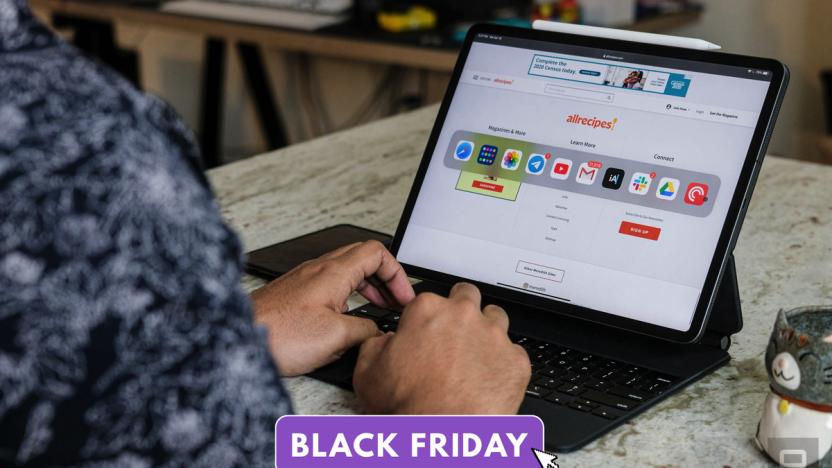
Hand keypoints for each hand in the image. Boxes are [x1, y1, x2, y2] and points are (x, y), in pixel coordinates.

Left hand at [251, 240, 414, 376]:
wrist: (238, 339)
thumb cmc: (278, 334)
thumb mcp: (336, 337)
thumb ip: (366, 330)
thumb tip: (377, 331)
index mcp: (333, 272)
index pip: (377, 252)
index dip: (397, 273)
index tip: (403, 297)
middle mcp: (318, 269)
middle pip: (363, 258)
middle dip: (385, 279)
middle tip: (395, 301)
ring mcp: (304, 280)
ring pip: (346, 272)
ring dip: (367, 288)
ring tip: (378, 309)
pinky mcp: (294, 294)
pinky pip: (329, 286)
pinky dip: (347, 296)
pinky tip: (346, 318)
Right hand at [353, 283, 530, 413]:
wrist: (443, 435)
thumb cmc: (410, 406)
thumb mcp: (368, 372)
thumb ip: (376, 346)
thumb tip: (385, 342)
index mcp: (428, 311)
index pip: (429, 298)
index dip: (426, 317)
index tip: (426, 330)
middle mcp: (464, 316)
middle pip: (468, 296)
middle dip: (461, 309)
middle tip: (453, 333)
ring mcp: (493, 337)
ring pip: (496, 318)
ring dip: (486, 331)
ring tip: (475, 355)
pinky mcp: (516, 361)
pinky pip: (515, 353)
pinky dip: (504, 363)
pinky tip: (490, 378)